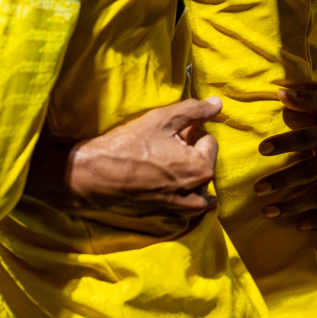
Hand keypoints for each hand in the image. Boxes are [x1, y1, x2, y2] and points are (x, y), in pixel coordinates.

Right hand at [52, 97, 222, 231]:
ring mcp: (183, 207)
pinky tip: (159, 178)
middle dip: (188, 150)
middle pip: (202, 161)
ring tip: (160, 160)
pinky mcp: (169, 214)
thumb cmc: (130, 144)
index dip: (189, 131)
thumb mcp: (163, 119)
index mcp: (201, 168)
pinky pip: (185, 201)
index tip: (168, 131)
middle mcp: (198, 191)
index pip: (208, 140)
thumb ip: (195, 110)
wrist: (98, 175)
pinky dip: (179, 190)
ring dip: (185, 170)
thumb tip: (218, 103)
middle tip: (162, 143)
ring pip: (195, 181)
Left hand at [255, 87, 316, 229]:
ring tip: (268, 211)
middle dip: (282, 181)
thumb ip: (309, 98)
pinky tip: (300, 224)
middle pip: (309, 171)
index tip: (261, 149)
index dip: (284, 144)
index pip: (306, 139)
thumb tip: (280, 93)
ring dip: (293, 205)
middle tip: (258, 188)